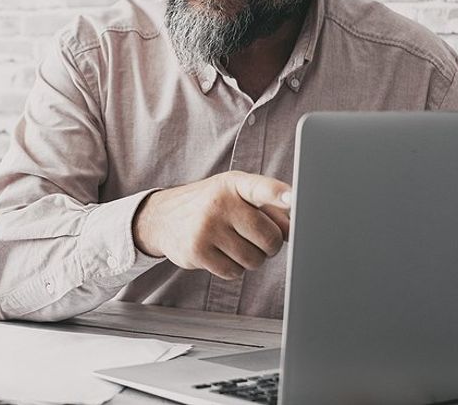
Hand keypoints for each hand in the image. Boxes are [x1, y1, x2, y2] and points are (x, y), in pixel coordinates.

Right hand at [131, 171, 291, 278]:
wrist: (163, 216)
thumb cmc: (211, 205)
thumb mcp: (237, 196)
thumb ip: (269, 209)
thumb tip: (295, 231)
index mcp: (233, 184)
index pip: (260, 188)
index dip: (278, 195)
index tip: (292, 199)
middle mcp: (219, 202)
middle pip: (269, 237)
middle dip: (269, 245)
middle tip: (256, 238)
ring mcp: (206, 227)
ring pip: (254, 260)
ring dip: (251, 258)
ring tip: (233, 244)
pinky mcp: (196, 251)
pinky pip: (233, 272)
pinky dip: (232, 268)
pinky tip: (219, 253)